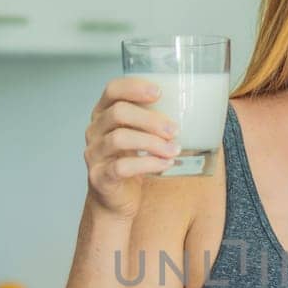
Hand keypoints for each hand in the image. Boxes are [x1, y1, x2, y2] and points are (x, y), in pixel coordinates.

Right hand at [83, 76, 179, 218]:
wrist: (116, 199)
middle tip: (174, 129)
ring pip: (120, 139)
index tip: (159, 92)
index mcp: (103, 113)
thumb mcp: (139, 136)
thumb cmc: (131, 162)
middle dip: (150, 119)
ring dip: (152, 143)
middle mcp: (94, 130)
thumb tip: (193, 109)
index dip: (134, 87)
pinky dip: (148, 164)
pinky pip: (122, 167)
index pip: (112, 90)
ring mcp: (94, 154)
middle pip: (118, 113)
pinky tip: (165, 164)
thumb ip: (153, 121)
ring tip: (174, 149)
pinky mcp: (100, 176)